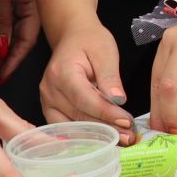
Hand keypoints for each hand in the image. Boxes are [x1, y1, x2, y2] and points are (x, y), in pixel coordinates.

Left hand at [0, 0, 40, 85]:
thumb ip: (1, 21)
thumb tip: (1, 48)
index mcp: (33, 2)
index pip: (24, 41)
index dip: (12, 60)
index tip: (1, 75)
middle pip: (23, 35)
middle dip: (10, 55)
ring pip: (15, 23)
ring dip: (5, 41)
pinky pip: (10, 11)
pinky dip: (3, 25)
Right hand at [40, 23, 135, 143]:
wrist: (73, 37)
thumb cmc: (90, 41)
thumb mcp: (105, 51)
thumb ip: (110, 76)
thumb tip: (118, 101)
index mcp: (62, 72)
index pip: (85, 99)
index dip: (106, 113)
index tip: (126, 122)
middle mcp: (49, 90)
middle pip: (78, 116)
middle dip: (105, 128)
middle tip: (129, 137)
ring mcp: (47, 102)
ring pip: (71, 127)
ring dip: (97, 137)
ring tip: (121, 140)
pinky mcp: (50, 110)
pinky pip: (66, 128)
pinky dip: (85, 135)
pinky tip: (104, 139)